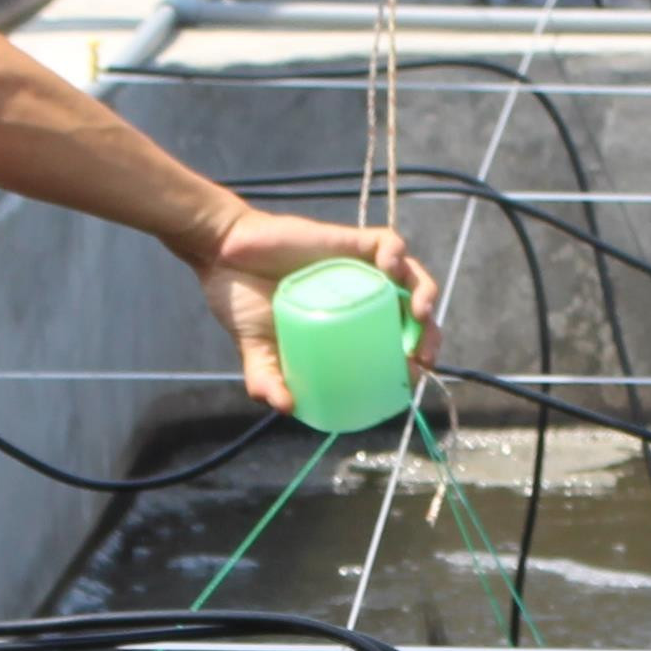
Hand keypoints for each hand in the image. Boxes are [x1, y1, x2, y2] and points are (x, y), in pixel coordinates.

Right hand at [195, 204, 441, 413]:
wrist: (221, 256)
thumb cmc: (243, 304)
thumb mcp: (257, 351)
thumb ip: (269, 379)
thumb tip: (286, 408)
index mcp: (348, 327)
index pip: (394, 345)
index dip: (412, 361)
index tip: (412, 377)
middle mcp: (361, 298)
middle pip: (413, 315)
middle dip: (429, 335)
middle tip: (424, 356)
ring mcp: (359, 269)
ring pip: (411, 278)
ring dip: (425, 294)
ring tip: (419, 315)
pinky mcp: (351, 241)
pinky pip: (388, 243)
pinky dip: (396, 255)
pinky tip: (390, 268)